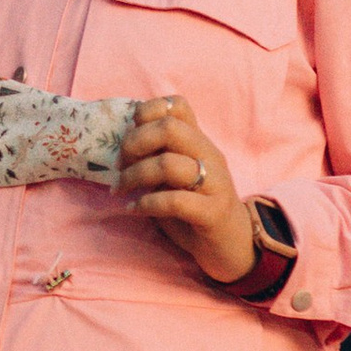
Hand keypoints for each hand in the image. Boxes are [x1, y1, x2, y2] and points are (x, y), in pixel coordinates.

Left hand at [117, 91, 254, 284]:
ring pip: (169, 164)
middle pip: (170, 128)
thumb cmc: (194, 208)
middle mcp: (210, 155)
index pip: (177, 105)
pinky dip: (147, 204)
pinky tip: (134, 210)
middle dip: (135, 143)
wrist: (231, 245)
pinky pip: (175, 201)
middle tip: (120, 166)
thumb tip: (120, 145)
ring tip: (121, 190)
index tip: (129, 137)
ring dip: (135, 176)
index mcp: (199, 142)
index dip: (146, 113)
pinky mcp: (213, 213)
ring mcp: (215, 183)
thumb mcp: (175, 176)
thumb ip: (157, 155)